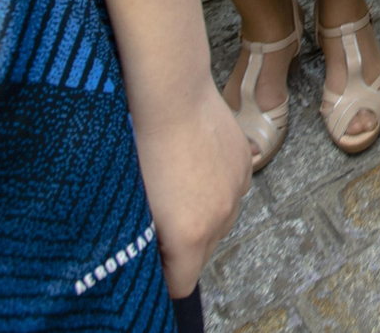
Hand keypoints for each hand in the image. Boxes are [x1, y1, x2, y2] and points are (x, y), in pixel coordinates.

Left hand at [132, 86, 250, 297]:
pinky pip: (231, 188)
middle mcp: (221, 217)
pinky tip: (192, 161)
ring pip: (220, 219)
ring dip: (201, 211)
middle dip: (182, 241)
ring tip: (175, 181)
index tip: (149, 258)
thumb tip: (151, 252)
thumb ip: (148, 240)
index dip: (163, 274)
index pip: (182, 283)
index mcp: (190, 235)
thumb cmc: (142, 145)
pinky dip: (214, 184)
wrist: (171, 95)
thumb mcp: (134, 203)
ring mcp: (238, 189)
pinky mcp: (245, 163)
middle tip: (156, 213)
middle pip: (203, 252)